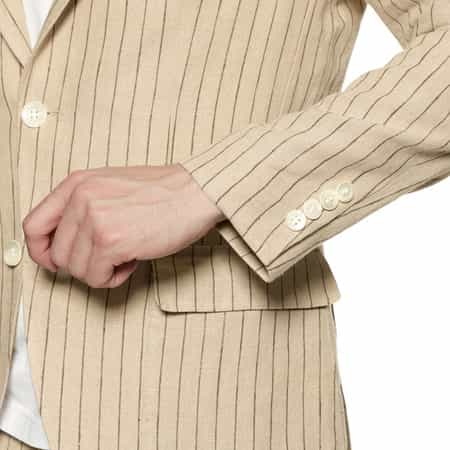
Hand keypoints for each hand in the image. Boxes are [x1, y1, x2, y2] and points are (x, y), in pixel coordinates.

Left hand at [22, 164, 225, 288]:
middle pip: (58, 255)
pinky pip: (97, 278)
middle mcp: (81, 199)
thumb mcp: (110, 187)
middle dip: (84, 264)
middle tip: (110, 256)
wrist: (195, 192)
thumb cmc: (161, 193)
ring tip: (126, 254)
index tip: (56, 261)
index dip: (41, 251)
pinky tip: (133, 260)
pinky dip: (114, 277)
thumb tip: (62, 246)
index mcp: (77, 184)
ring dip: (101, 270)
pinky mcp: (112, 241)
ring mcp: (95, 220)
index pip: (33, 225)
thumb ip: (81, 208)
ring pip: (76, 270)